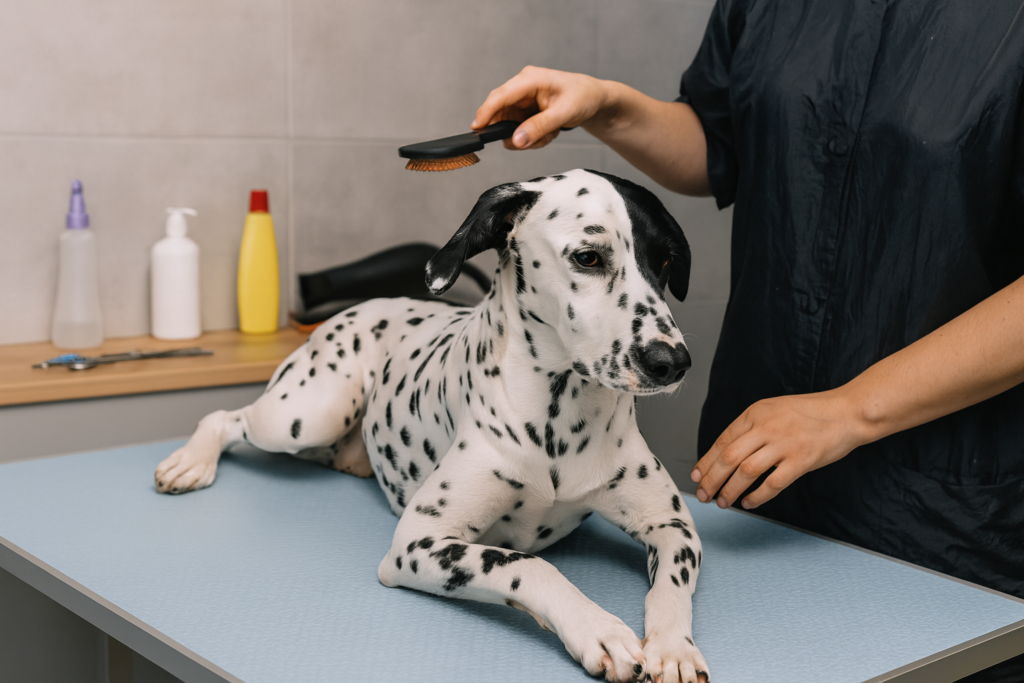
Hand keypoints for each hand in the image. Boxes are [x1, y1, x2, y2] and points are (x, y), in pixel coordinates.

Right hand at [473, 66, 609, 149]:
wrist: (594, 99)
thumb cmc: (583, 97)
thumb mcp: (563, 113)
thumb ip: (539, 127)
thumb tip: (516, 140)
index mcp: (530, 79)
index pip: (500, 96)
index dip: (486, 112)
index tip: (477, 129)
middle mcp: (522, 87)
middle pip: (501, 113)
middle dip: (515, 132)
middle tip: (534, 141)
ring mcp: (522, 100)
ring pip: (509, 126)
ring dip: (527, 137)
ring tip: (549, 134)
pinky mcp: (525, 111)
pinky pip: (518, 130)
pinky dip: (532, 137)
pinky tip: (548, 132)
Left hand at [690, 390, 868, 509]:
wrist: (847, 412)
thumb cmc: (811, 413)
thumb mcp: (774, 410)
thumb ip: (752, 427)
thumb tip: (727, 453)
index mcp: (755, 413)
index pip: (723, 440)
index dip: (707, 461)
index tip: (697, 476)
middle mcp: (766, 427)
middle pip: (729, 457)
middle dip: (712, 479)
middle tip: (704, 494)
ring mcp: (784, 444)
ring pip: (746, 471)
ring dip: (730, 490)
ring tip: (723, 502)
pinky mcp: (802, 460)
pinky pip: (773, 483)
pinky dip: (757, 496)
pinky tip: (749, 502)